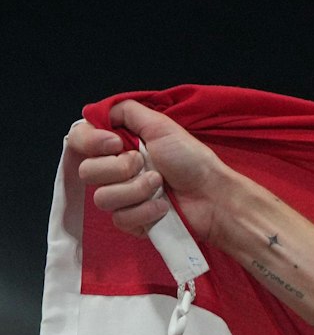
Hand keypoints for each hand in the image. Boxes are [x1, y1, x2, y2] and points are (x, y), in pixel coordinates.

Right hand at [67, 100, 229, 239]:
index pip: (78, 141)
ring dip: (135, 190)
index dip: (90, 142)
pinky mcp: (131, 222)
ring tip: (160, 185)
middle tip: (146, 165)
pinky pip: (120, 219)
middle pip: (86, 172)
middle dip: (119, 169)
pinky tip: (163, 208)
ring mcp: (122, 199)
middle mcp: (114, 172)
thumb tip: (98, 111)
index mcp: (117, 147)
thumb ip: (126, 112)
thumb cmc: (192, 160)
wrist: (213, 195)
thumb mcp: (160, 125)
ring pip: (102, 198)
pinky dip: (144, 211)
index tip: (115, 144)